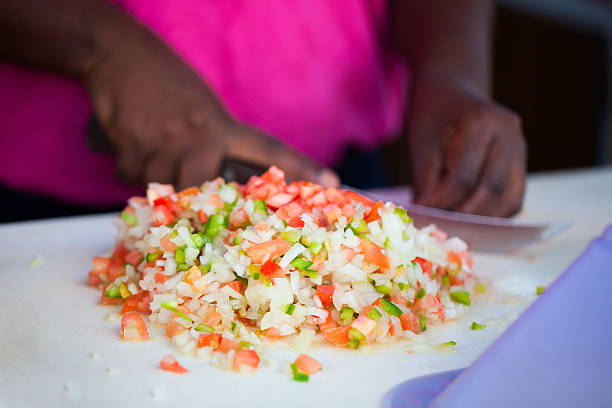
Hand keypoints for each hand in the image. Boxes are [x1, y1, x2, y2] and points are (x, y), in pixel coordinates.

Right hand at [83, 23, 337, 189]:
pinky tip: (130, 137)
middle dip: (192, 194)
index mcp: (222, 125)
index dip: (300, 169)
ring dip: (153, 172)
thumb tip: (214, 182)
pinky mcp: (132, 147)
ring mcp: (167, 142)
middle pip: (205, 190)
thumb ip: (212, 141)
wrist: (116, 52)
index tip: (333, 184)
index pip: (269, 149)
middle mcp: (200, 136)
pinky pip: (132, 177)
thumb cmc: (163, 80)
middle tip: (180, 175)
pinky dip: (128, 164)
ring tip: (149, 140)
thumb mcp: (200, 106)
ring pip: (162, 187)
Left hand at [406, 76, 525, 216]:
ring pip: (510, 198)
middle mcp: (508, 134)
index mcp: (480, 121)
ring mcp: (520, 148)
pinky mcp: (522, 163)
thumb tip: (427, 219)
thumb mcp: (420, 144)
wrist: (452, 92)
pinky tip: (472, 221)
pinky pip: (514, 198)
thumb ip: (424, 181)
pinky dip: (494, 215)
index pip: (464, 175)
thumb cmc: (432, 117)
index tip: (425, 218)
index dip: (443, 202)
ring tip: (457, 230)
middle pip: (492, 189)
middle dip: (465, 215)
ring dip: (484, 220)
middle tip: (442, 231)